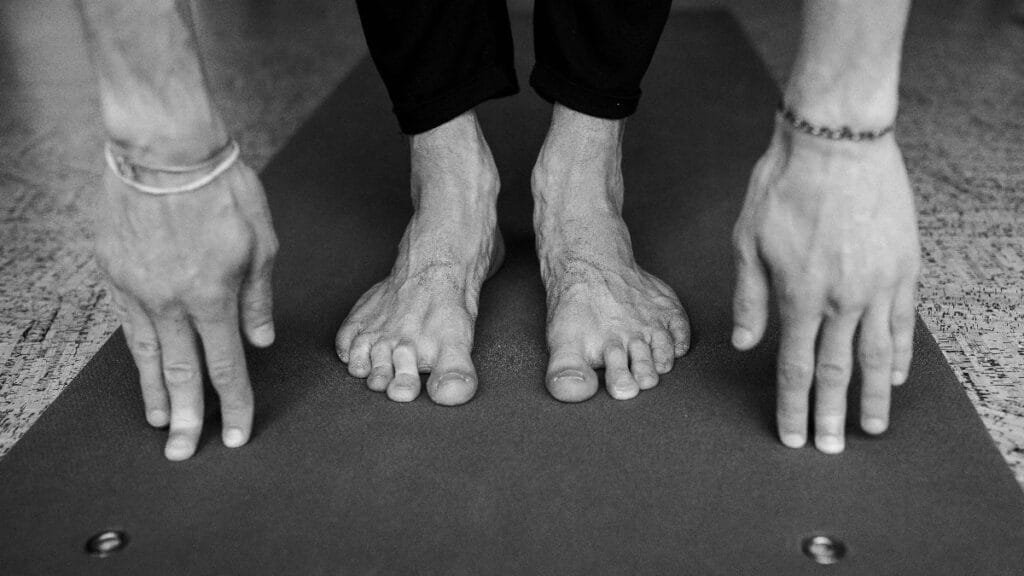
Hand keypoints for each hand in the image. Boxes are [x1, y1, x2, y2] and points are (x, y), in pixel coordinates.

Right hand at [94, 159, 277, 460]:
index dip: (233, 405)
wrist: (164, 146)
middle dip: (186, 418)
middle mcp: (171, 301)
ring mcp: (136, 288)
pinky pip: (126, 323)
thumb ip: (259, 298)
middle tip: (184, 453)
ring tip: (158, 423)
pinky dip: (134, 354)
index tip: (234, 435)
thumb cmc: (223, 187)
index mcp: (214, 296)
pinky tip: (140, 369)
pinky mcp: (112, 271)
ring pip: (147, 355)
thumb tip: (258, 342)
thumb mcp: (261, 241)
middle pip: (181, 374)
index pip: (226, 367)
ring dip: (154, 394)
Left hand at [731, 124, 919, 453]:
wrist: (836, 141)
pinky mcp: (903, 267)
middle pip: (837, 372)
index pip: (795, 367)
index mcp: (798, 297)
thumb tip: (746, 344)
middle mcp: (841, 300)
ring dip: (872, 397)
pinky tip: (895, 376)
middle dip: (832, 415)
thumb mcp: (747, 240)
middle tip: (832, 449)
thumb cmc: (782, 186)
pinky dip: (899, 353)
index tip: (795, 436)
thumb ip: (751, 298)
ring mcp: (878, 285)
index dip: (794, 406)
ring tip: (871, 428)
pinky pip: (904, 322)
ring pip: (876, 356)